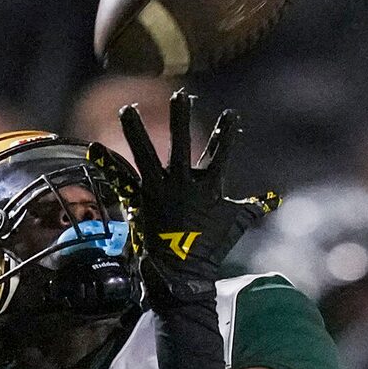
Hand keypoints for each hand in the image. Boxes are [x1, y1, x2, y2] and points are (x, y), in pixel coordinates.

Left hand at [116, 89, 276, 305]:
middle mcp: (182, 183)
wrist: (184, 272)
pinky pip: (122, 177)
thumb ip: (252, 207)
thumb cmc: (212, 247)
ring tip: (128, 108)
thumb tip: (272, 200)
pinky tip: (95, 147)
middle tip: (180, 97)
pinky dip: (108, 163)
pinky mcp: (142, 199)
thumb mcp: (235, 223)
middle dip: (180, 118)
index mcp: (208, 186)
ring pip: (146, 153)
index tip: (230, 115)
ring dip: (136, 130)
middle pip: (181, 142)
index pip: (220, 153)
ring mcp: (160, 190)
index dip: (226, 133)